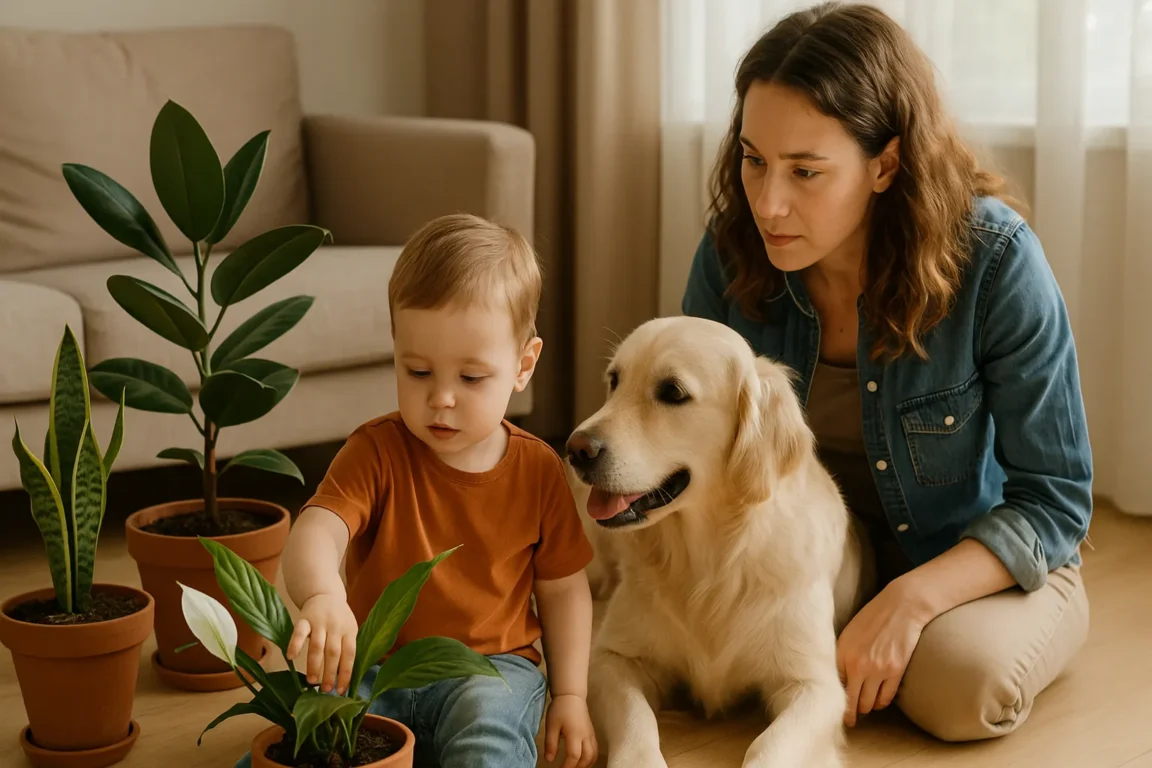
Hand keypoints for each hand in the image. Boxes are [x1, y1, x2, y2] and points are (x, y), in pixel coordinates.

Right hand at [288, 593, 358, 694]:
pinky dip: (295, 644)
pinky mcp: (304, 618)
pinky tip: (291, 657)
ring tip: (311, 682)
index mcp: (349, 631)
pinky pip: (299, 632)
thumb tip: (344, 681)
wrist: (326, 593)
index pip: (350, 655)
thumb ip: (347, 649)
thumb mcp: (349, 630)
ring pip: (317, 645)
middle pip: (333, 652)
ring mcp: (320, 622)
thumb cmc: (339, 619)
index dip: (345, 674)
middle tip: (325, 690)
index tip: (341, 691)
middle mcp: (336, 626)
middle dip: (329, 673)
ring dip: (314, 665)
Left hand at [544, 694, 597, 767]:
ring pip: (594, 754)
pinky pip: (595, 748)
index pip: (574, 756)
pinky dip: (591, 757)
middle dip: (578, 767)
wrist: (572, 695)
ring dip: (586, 764)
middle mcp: (586, 736)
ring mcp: (591, 734)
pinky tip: (583, 759)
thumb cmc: (560, 709)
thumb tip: (549, 760)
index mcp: (575, 734)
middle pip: (587, 758)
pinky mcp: (592, 732)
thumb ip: (551, 743)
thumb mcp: (551, 726)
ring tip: (576, 767)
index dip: (568, 766)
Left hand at [836, 578, 928, 726]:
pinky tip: (879, 699)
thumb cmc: (872, 618)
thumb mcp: (848, 635)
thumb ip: (841, 657)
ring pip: (869, 704)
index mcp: (841, 653)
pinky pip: (886, 698)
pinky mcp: (895, 671)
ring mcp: (877, 669)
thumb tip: (837, 681)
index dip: (835, 702)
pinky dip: (881, 702)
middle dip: (851, 712)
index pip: (834, 688)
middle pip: (851, 702)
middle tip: (851, 718)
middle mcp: (857, 665)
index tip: (835, 711)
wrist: (900, 606)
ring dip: (867, 707)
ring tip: (865, 706)